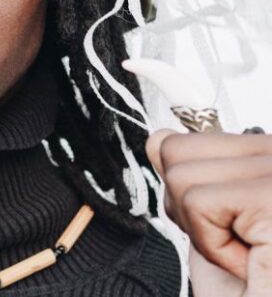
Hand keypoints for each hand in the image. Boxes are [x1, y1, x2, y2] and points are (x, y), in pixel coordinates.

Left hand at [146, 130, 271, 296]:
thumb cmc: (253, 284)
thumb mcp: (209, 221)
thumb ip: (188, 175)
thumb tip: (159, 137)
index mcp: (263, 154)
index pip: (186, 141)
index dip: (185, 193)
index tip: (224, 226)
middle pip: (175, 151)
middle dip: (186, 209)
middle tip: (232, 240)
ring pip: (179, 176)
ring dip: (201, 230)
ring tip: (243, 250)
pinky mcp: (271, 196)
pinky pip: (197, 203)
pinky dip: (212, 244)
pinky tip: (249, 261)